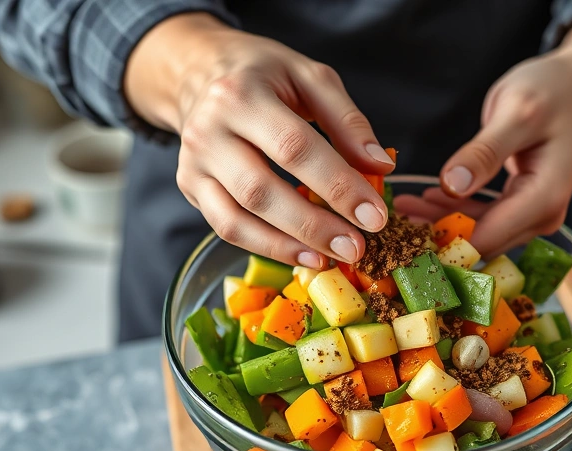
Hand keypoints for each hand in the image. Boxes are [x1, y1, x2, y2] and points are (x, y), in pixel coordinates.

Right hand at [125, 13, 392, 267]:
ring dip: (289, 246)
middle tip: (356, 247)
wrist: (200, 71)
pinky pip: (227, 228)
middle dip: (314, 225)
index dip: (337, 185)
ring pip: (238, 219)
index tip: (374, 215)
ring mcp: (194, 164)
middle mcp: (208, 131)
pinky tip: (304, 255)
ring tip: (332, 258)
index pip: (294, 148)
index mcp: (242, 95)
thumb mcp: (311, 78)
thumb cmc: (264, 75)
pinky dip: (267, 247)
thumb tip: (380, 167)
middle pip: (261, 190)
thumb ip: (348, 121)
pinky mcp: (190, 187)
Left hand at [394, 12, 571, 256]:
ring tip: (401, 206)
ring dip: (438, 224)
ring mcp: (530, 215)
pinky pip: (480, 219)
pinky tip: (423, 200)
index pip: (488, 240)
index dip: (444, 247)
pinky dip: (450, 212)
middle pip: (479, 243)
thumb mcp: (516, 112)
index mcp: (543, 199)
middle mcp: (540, 217)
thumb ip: (484, 152)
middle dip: (435, 236)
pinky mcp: (518, 207)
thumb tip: (452, 186)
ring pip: (475, 233)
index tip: (403, 244)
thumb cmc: (553, 91)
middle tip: (390, 220)